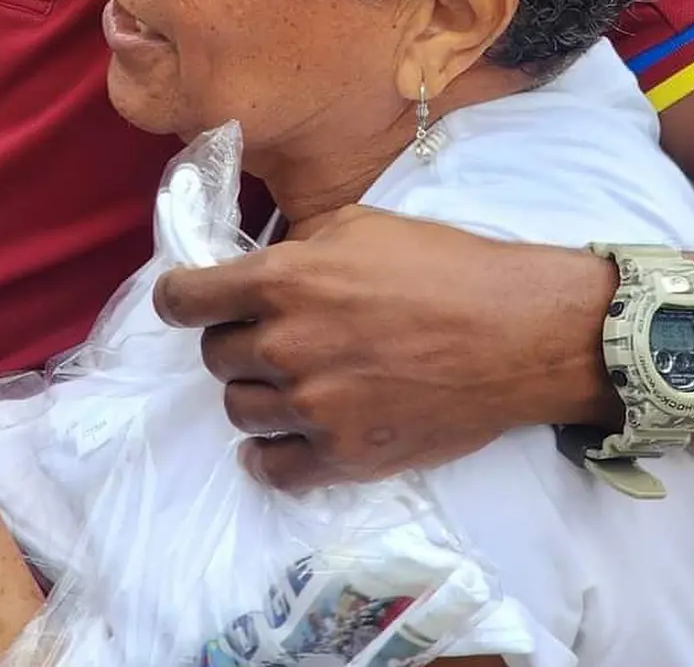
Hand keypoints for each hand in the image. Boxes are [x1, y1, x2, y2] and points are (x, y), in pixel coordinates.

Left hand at [154, 206, 617, 492]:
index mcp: (283, 279)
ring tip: (289, 379)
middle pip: (215, 355)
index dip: (178, 298)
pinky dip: (269, 454)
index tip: (186, 301)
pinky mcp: (343, 455)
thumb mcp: (360, 225)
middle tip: (269, 333)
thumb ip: (298, 249)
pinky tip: (283, 437)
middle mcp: (285, 344)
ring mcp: (312, 406)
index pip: (185, 299)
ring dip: (254, 392)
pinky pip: (273, 468)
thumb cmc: (444, 265)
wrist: (515, 332)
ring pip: (238, 410)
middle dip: (233, 340)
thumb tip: (262, 267)